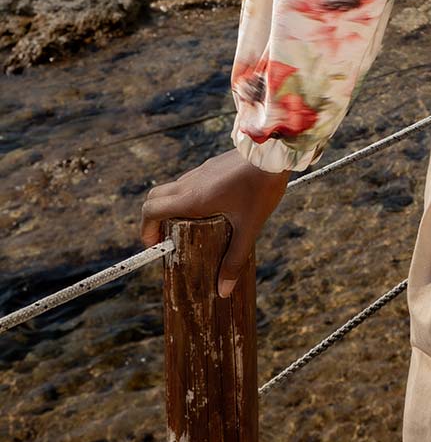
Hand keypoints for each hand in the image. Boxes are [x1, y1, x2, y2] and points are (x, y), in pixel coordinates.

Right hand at [140, 148, 290, 297]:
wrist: (275, 150)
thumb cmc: (261, 188)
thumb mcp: (249, 227)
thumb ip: (234, 259)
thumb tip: (223, 290)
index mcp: (192, 198)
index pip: (150, 209)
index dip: (145, 229)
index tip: (156, 245)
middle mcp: (191, 183)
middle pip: (155, 198)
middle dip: (154, 219)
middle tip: (168, 238)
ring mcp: (201, 171)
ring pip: (173, 188)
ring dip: (172, 207)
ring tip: (191, 227)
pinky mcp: (213, 165)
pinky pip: (190, 181)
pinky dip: (187, 196)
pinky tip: (211, 208)